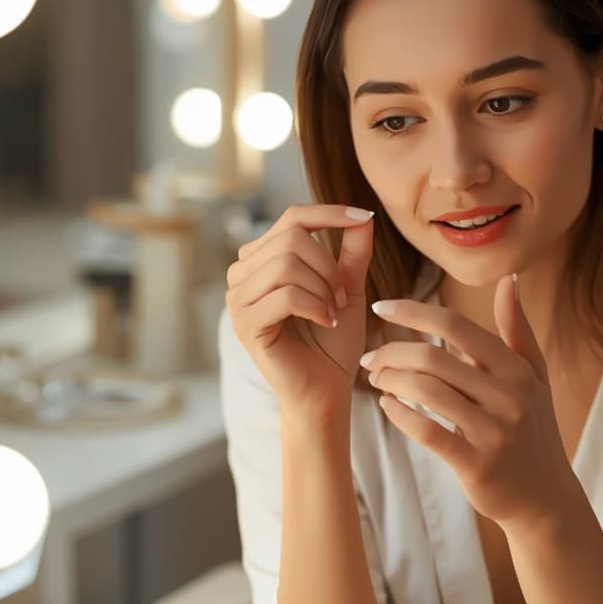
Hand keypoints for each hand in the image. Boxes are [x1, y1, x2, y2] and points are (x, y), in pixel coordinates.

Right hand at [225, 204, 374, 421]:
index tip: (365, 217)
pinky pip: (286, 295)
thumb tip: (363, 215)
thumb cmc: (334, 342)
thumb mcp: (348, 289)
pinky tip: (326, 322)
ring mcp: (237, 299)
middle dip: (329, 267)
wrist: (326, 389)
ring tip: (334, 311)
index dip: (329, 214)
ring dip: (324, 289)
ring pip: (288, 265)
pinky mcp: (245, 323)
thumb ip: (353, 253)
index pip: (292, 218)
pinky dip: (316, 306)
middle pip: (292, 238)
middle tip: (342, 298)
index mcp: (262, 260)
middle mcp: (242, 274)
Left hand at [361, 274, 574, 527]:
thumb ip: (517, 329)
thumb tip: (510, 279)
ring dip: (391, 381)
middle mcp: (509, 396)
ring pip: (426, 392)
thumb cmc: (533, 429)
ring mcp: (494, 432)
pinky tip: (387, 405)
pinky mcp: (477, 465)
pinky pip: (429, 432)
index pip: (456, 326)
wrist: (545, 498)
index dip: (413, 311)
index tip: (380, 306)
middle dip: (392, 351)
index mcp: (516, 369)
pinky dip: (401, 415)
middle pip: (433, 358)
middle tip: (371, 357)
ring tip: (377, 379)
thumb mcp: (534, 378)